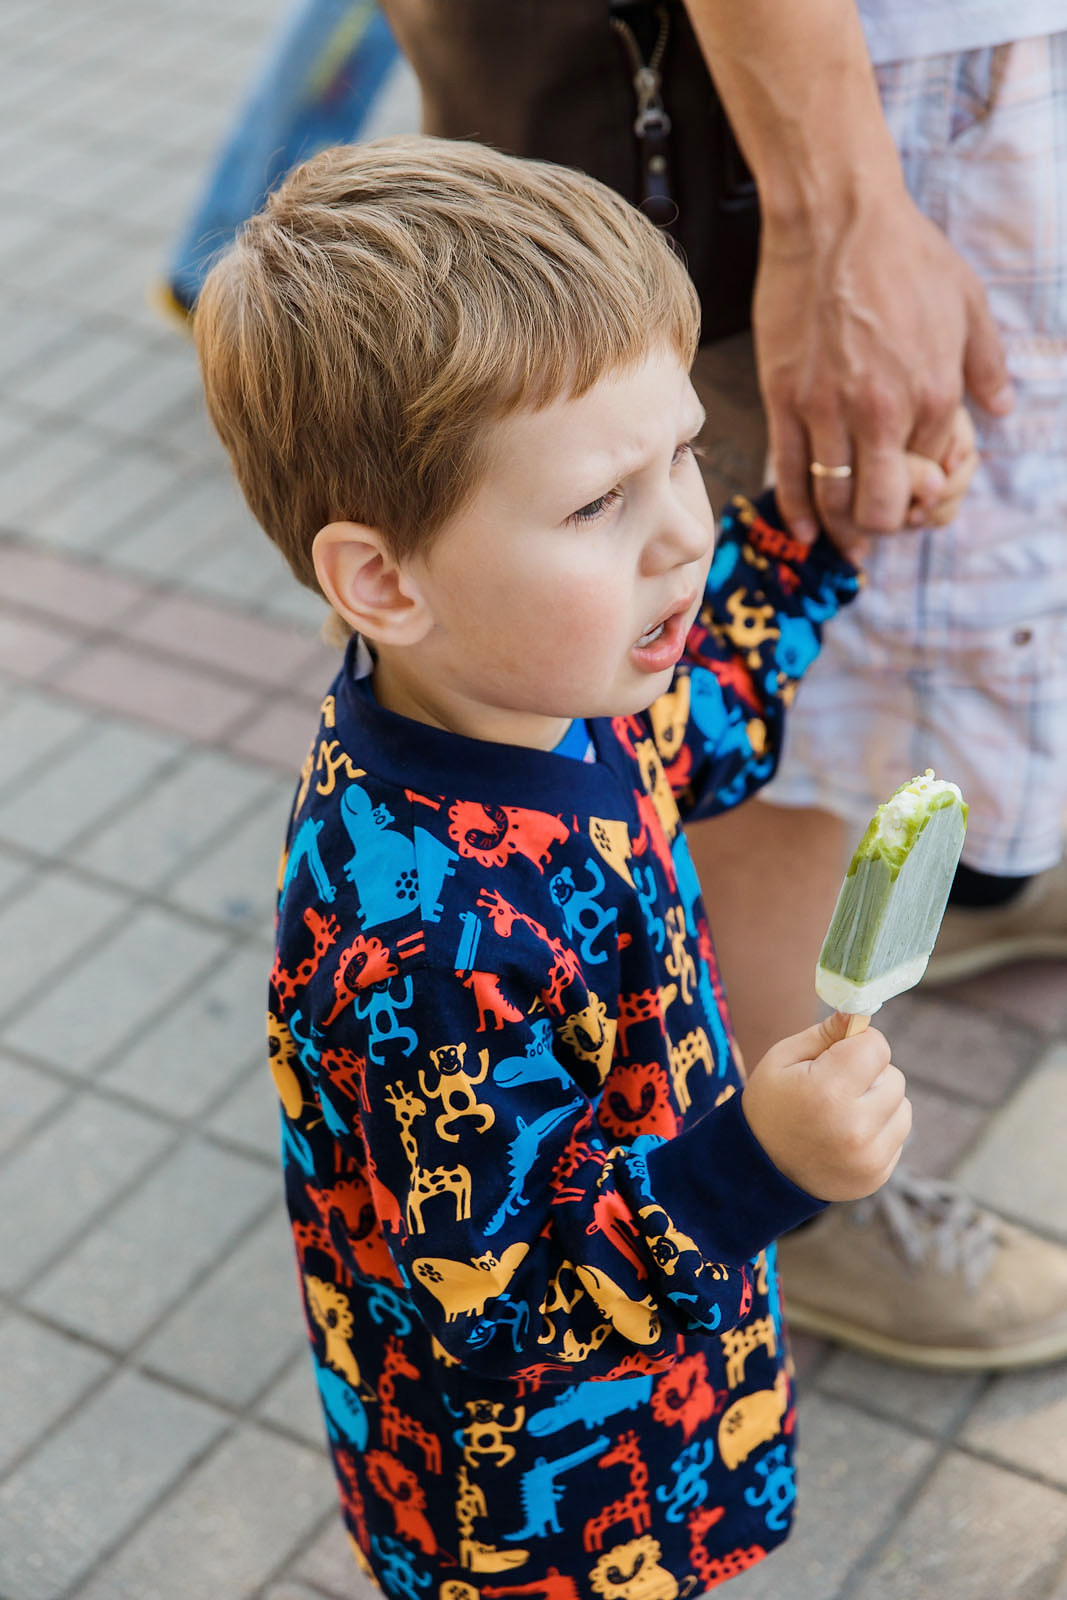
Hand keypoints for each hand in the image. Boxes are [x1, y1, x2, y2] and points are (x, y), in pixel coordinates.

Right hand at [741, 1011, 910, 1200]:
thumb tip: (858, 1014)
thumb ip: (824, 1034)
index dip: (860, 1043)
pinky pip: (897, 1137)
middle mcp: (855, 1127)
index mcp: (829, 1091)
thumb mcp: (782, 1059)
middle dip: (870, 1075)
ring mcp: (868, 1157)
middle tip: (838, 1086)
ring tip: (845, 1112)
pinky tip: (847, 1136)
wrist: (759, 1170)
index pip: (877, 1048)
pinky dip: (879, 1132)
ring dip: (880, 1103)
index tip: (841, 1053)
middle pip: (894, 1078)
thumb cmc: (770, 1105)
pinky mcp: (876, 1176)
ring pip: (903, 1108)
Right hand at [755, 186, 1011, 545]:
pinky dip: (800, 510)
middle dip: (884, 524)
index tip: (919, 482)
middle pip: (880, 508)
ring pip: (834, 499)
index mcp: (933, 392)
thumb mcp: (968, 301)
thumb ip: (987, 364)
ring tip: (846, 538)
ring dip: (842, 529)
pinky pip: (790, 473)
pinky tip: (808, 528)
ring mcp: (827, 410)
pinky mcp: (785, 401)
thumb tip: (1001, 407)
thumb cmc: (902, 251)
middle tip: (881, 521)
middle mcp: (881, 412)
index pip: (931, 472)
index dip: (927, 486)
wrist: (835, 216)